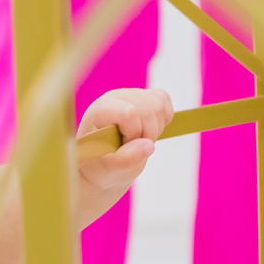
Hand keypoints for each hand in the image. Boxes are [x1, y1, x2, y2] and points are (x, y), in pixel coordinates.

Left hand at [76, 86, 173, 213]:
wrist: (104, 161)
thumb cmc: (102, 164)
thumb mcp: (109, 169)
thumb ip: (126, 159)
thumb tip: (148, 145)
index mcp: (99, 112)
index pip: (128, 112)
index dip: (134, 133)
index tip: (124, 146)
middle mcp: (113, 97)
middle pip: (147, 109)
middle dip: (148, 135)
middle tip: (133, 147)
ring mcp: (130, 94)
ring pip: (158, 104)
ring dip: (156, 128)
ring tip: (139, 140)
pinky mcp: (143, 95)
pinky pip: (164, 100)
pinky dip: (163, 118)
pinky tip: (148, 130)